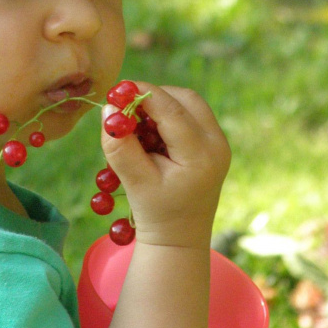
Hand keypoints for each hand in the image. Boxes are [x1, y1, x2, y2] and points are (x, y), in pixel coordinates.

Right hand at [101, 83, 230, 247]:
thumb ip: (120, 147)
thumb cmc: (157, 214)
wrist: (179, 239)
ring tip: (136, 126)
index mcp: (201, 155)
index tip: (118, 89)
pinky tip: (149, 134)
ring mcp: (218, 142)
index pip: (172, 110)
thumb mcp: (134, 182)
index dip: (143, 94)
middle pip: (185, 99)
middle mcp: (217, 144)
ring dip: (160, 105)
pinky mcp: (212, 143)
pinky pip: (189, 114)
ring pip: (188, 104)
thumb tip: (108, 110)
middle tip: (125, 104)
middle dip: (153, 96)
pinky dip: (167, 115)